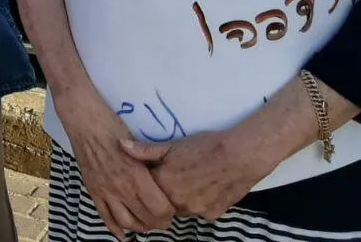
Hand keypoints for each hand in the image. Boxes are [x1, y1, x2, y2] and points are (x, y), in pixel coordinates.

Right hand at [54, 89, 174, 238]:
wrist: (83, 120)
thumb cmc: (111, 125)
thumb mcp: (136, 142)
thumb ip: (148, 162)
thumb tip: (161, 177)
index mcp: (136, 174)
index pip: (160, 208)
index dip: (169, 213)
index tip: (172, 208)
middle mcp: (121, 187)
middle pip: (146, 218)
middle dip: (158, 222)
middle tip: (163, 218)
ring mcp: (105, 190)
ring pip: (126, 222)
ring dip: (139, 228)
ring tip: (146, 225)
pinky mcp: (93, 190)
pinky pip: (104, 216)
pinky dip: (115, 229)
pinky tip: (122, 235)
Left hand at [121, 131, 270, 221]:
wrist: (240, 156)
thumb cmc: (205, 147)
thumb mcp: (172, 146)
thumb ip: (145, 151)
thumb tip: (120, 146)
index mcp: (164, 185)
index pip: (146, 189)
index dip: (149, 179)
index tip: (154, 170)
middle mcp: (177, 203)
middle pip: (163, 201)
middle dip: (163, 191)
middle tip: (175, 175)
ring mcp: (196, 212)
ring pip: (180, 208)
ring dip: (180, 198)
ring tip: (190, 178)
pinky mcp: (212, 215)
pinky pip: (199, 212)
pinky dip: (199, 202)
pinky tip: (205, 186)